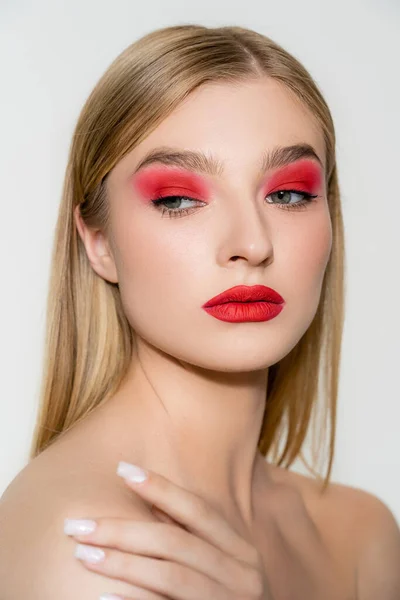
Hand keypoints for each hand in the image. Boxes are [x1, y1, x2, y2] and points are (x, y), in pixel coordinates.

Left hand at [64, 462, 271, 599]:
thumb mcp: (225, 567)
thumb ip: (194, 538)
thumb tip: (151, 500)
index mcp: (242, 552)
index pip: (198, 511)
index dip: (161, 488)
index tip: (122, 469)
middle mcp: (242, 576)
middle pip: (175, 542)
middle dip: (123, 529)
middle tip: (78, 525)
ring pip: (169, 575)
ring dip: (121, 563)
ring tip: (83, 555)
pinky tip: (103, 598)